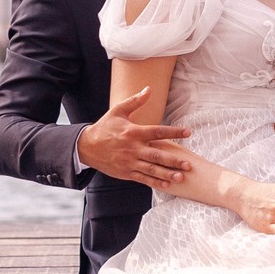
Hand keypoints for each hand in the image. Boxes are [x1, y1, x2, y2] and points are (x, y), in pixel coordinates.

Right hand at [76, 87, 192, 190]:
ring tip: (181, 177)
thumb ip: (135, 101)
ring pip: (151, 169)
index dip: (174, 132)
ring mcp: (129, 162)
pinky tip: (166, 185)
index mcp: (133, 132)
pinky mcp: (126, 172)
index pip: (158, 131)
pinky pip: (142, 178)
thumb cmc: (105, 127)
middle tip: (188, 165)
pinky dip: (154, 182)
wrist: (86, 147)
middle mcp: (133, 148)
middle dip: (173, 161)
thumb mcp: (118, 111)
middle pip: (157, 155)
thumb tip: (149, 88)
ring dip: (167, 174)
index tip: (188, 132)